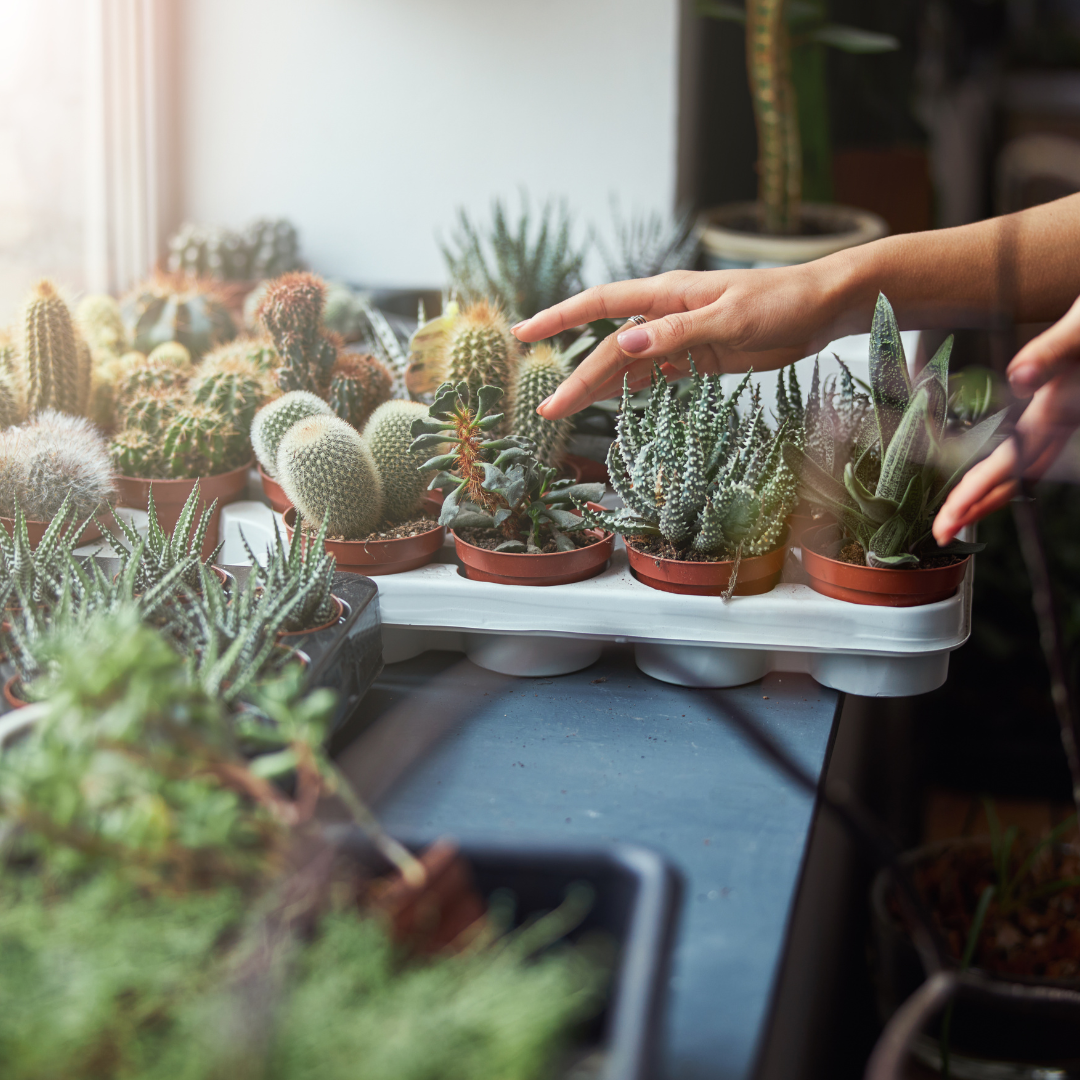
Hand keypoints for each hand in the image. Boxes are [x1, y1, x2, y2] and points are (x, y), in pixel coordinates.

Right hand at [512, 263, 859, 418]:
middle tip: (547, 412)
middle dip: (577, 378)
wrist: (822, 307)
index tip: (523, 333)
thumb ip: (679, 334)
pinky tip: (615, 407)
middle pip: (609, 349)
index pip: (599, 304)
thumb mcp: (731, 318)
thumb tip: (626, 345)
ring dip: (599, 388)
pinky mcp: (700, 359)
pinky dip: (635, 392)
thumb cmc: (781, 301)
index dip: (558, 318)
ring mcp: (681, 339)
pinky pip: (657, 378)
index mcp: (667, 296)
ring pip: (629, 367)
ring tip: (566, 413)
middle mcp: (666, 316)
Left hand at [934, 295, 1079, 544]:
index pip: (1010, 462)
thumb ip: (1053, 350)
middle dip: (976, 508)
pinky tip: (990, 477)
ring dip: (989, 494)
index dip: (977, 492)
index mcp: (1058, 410)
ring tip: (958, 515)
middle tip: (941, 532)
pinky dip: (1005, 472)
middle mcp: (1061, 422)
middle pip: (1015, 479)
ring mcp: (1064, 420)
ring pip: (1024, 470)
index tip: (950, 517)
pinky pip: (1031, 452)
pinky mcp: (1062, 411)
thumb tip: (1021, 377)